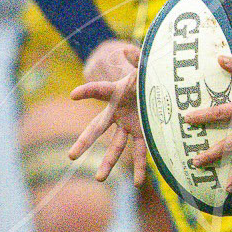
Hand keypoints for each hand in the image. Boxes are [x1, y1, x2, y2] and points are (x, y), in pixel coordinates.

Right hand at [68, 41, 145, 181]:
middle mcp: (118, 114)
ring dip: (108, 162)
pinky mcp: (143, 134)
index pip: (98, 91)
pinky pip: (142, 153)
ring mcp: (129, 126)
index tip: (73, 95)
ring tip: (99, 179)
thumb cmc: (147, 77)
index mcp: (114, 96)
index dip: (86, 92)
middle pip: (97, 129)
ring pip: (116, 147)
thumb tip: (128, 48)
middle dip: (85, 143)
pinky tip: (139, 183)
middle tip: (71, 156)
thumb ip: (137, 59)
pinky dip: (142, 167)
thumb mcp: (144, 67)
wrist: (159, 88)